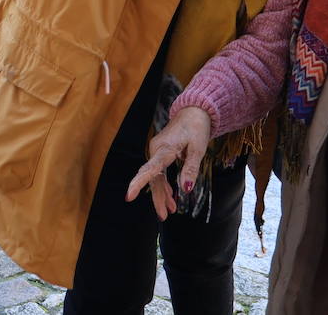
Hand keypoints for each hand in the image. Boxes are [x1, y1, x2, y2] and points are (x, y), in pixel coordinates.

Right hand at [124, 106, 211, 220]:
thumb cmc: (197, 128)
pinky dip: (165, 184)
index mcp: (165, 149)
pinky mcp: (161, 151)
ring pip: (157, 176)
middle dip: (158, 198)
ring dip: (162, 193)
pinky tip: (170, 196)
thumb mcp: (198, 149)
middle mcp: (157, 150)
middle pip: (153, 178)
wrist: (194, 111)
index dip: (138, 184)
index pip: (149, 169)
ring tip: (170, 211)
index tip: (128, 197)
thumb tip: (185, 190)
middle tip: (164, 217)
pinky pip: (160, 171)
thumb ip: (191, 169)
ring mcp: (158, 150)